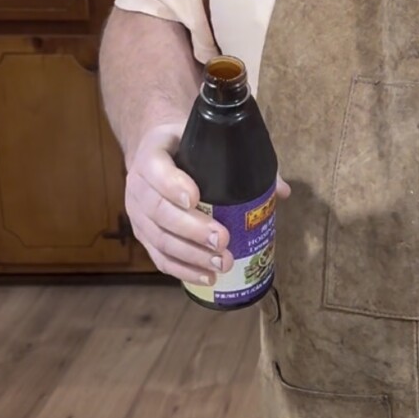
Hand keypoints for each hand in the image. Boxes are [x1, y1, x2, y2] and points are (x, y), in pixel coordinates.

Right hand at [125, 121, 289, 286]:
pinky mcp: (143, 236)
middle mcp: (139, 185)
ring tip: (222, 263)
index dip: (173, 185)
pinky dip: (183, 270)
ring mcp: (137, 213)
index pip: (157, 169)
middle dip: (192, 229)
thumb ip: (242, 159)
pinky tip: (207, 277)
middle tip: (222, 239)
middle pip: (159, 211)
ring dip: (191, 255)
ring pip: (159, 239)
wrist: (153, 152)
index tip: (195, 198)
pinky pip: (159, 257)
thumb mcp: (207, 140)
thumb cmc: (186, 146)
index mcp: (152, 153)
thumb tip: (281, 191)